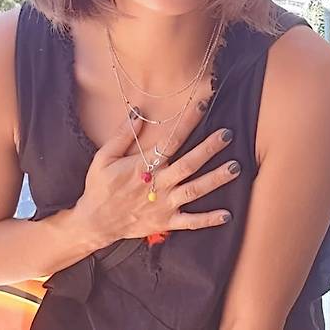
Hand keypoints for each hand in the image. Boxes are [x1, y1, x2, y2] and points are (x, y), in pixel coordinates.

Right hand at [73, 103, 238, 247]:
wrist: (94, 224)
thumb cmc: (100, 187)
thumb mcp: (103, 158)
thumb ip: (122, 136)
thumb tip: (138, 112)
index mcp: (143, 167)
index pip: (170, 141)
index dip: (187, 123)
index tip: (201, 106)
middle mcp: (157, 185)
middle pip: (188, 164)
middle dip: (209, 149)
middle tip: (228, 135)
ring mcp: (163, 205)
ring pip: (194, 191)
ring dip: (215, 180)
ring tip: (235, 167)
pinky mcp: (165, 222)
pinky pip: (190, 222)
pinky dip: (208, 220)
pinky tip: (227, 215)